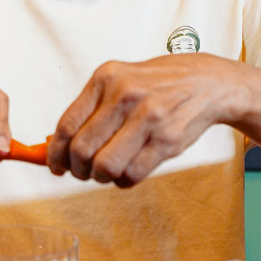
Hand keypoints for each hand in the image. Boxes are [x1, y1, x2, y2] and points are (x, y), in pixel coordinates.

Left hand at [47, 54, 244, 186]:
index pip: (67, 125)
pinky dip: (123, 181)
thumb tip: (57, 146)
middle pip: (82, 150)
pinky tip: (127, 172)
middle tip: (84, 172)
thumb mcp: (119, 81)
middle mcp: (125, 95)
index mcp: (105, 79)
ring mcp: (148, 118)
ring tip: (106, 172)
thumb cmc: (155, 85)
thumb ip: (91, 109)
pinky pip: (132, 174)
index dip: (56, 153)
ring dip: (101, 177)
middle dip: (78, 169)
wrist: (205, 82)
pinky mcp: (167, 140)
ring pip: (106, 166)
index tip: (56, 166)